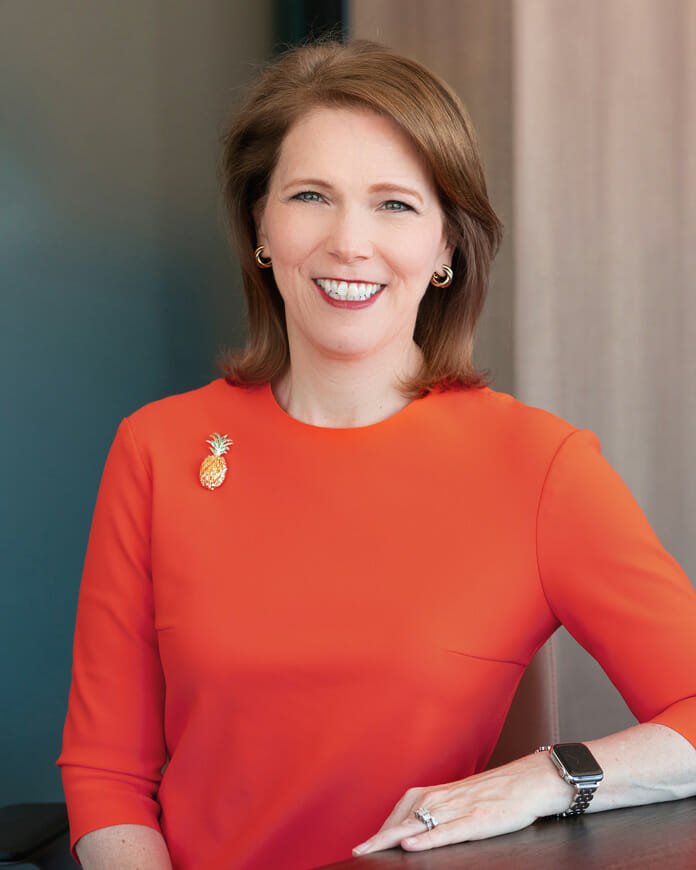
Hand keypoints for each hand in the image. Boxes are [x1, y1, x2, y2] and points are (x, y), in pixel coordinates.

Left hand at [352, 752, 573, 855]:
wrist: (530, 781)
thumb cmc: (497, 793)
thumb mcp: (463, 799)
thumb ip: (441, 811)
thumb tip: (419, 829)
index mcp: (438, 793)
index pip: (402, 811)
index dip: (382, 828)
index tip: (362, 845)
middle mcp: (443, 798)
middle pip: (403, 818)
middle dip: (379, 836)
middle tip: (357, 852)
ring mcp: (459, 809)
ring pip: (418, 824)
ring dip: (392, 837)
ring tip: (370, 851)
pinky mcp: (476, 820)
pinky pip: (447, 831)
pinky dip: (427, 838)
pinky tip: (411, 846)